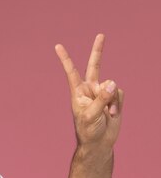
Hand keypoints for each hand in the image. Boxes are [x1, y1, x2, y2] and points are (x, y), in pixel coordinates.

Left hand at [55, 34, 123, 149]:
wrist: (99, 142)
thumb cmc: (88, 130)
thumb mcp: (91, 115)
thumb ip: (102, 98)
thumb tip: (113, 82)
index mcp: (78, 92)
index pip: (71, 72)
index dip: (65, 59)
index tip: (57, 46)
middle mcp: (90, 89)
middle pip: (95, 66)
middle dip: (98, 50)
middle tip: (101, 35)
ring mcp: (103, 92)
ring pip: (113, 86)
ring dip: (112, 100)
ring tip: (107, 114)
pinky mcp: (114, 98)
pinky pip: (120, 93)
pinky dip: (118, 104)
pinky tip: (113, 114)